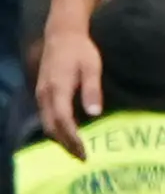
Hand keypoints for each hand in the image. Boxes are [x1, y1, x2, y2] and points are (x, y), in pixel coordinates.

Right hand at [31, 31, 98, 158]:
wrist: (61, 35)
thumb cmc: (81, 51)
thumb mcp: (92, 67)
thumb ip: (92, 90)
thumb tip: (94, 113)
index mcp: (58, 88)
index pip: (63, 120)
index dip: (72, 138)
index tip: (84, 152)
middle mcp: (45, 94)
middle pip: (52, 127)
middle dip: (65, 144)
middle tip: (82, 158)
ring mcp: (41, 95)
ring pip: (47, 124)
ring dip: (60, 139)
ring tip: (76, 151)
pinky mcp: (42, 94)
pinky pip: (46, 117)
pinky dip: (56, 130)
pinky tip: (68, 135)